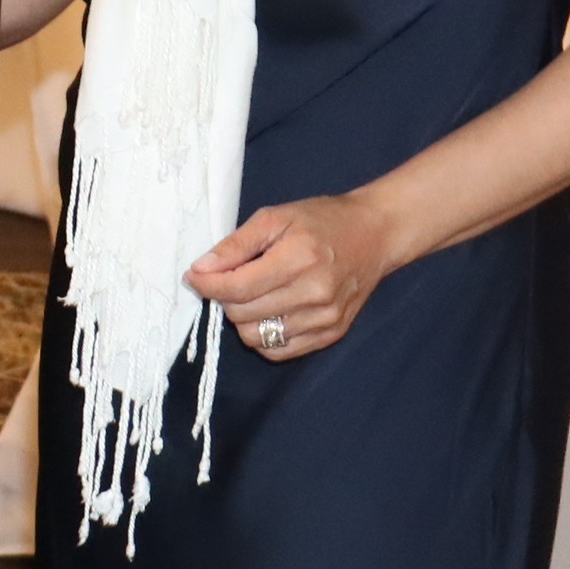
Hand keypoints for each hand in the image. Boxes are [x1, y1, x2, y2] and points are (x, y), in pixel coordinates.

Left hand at [188, 191, 400, 360]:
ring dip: (243, 318)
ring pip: (257, 337)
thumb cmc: (322, 221)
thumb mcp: (275, 218)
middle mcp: (315, 293)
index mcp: (299, 259)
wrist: (375, 235)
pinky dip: (264, 335)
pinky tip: (269, 312)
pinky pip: (279, 351)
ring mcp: (325, 318)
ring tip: (253, 295)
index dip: (207, 284)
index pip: (237, 288)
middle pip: (243, 314)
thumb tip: (201, 269)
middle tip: (231, 279)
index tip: (195, 276)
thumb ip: (235, 245)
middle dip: (225, 298)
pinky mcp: (331, 334)